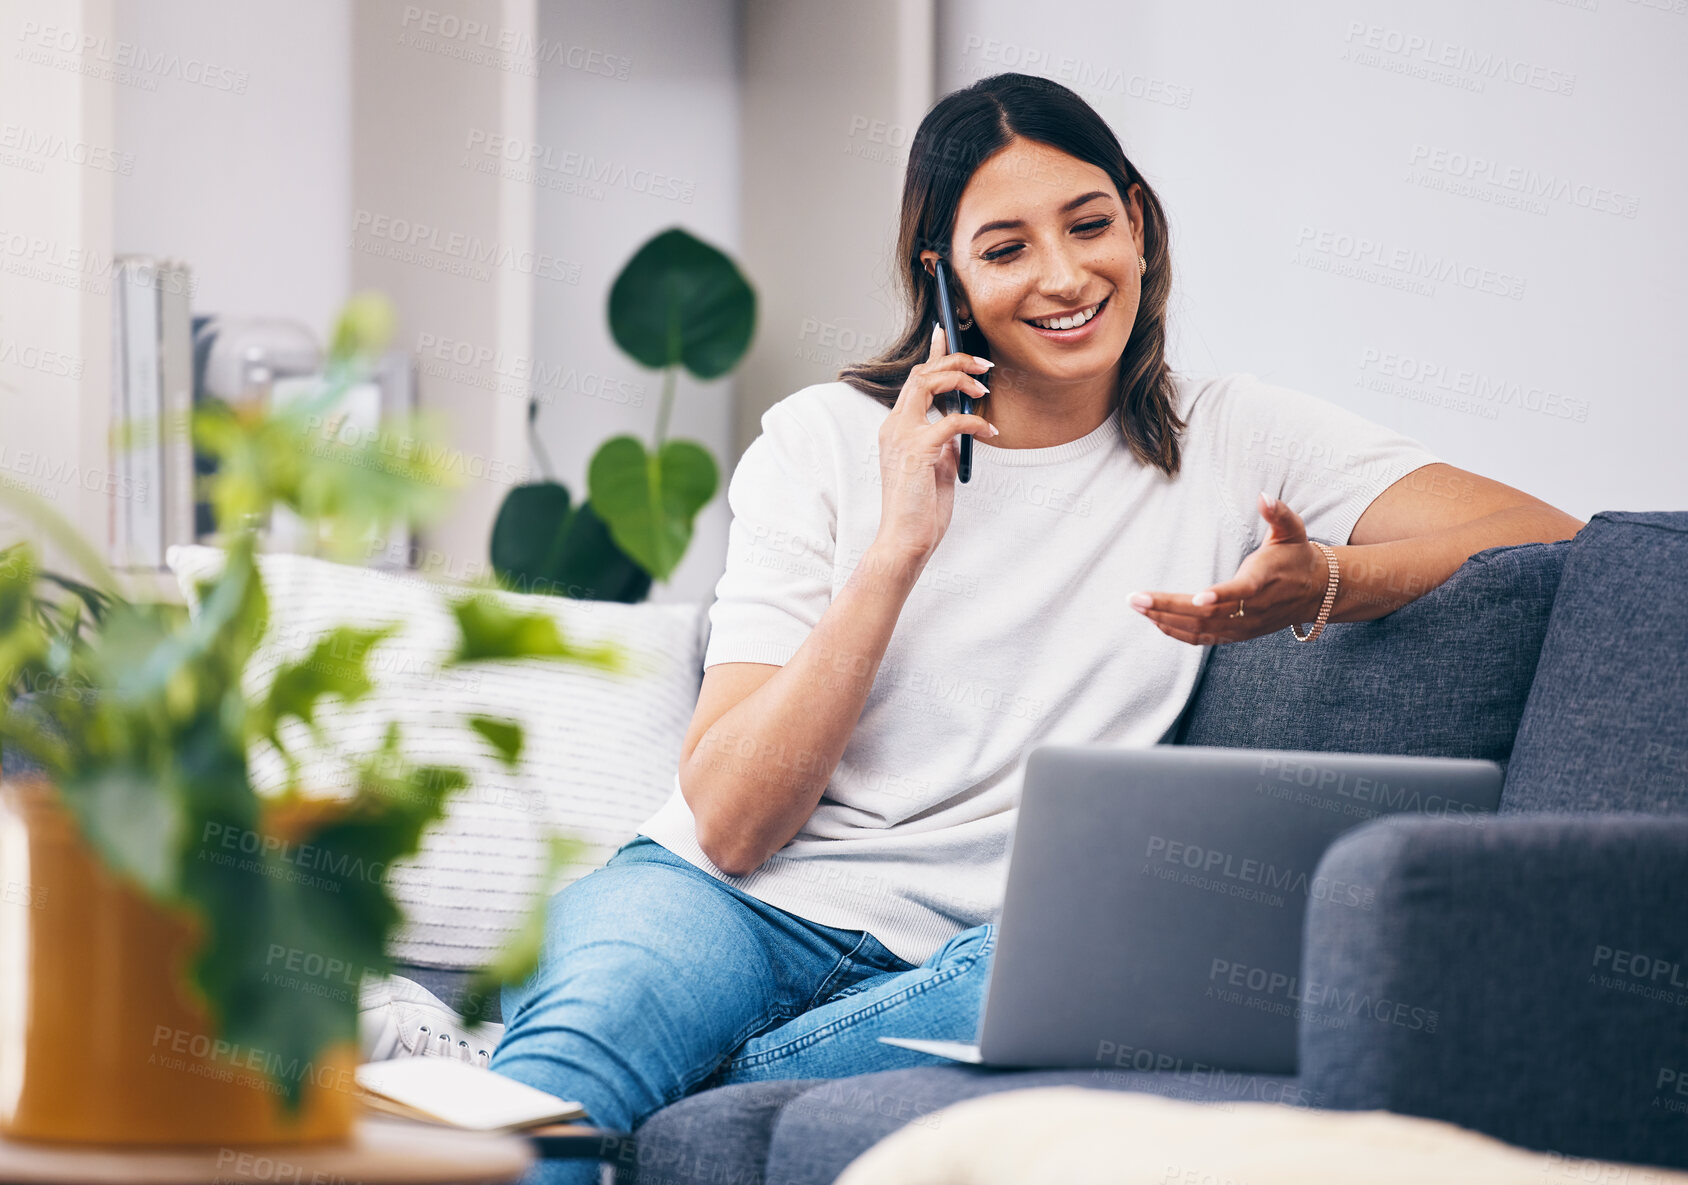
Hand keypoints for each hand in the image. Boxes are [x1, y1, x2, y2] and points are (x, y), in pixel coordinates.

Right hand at [872, 322, 995, 564]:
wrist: (906, 540)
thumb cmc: (921, 509)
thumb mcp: (936, 466)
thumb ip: (942, 441)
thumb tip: (960, 424)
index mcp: (896, 428)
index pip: (914, 379)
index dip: (932, 353)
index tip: (945, 332)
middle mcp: (894, 426)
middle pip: (922, 373)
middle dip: (955, 361)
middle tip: (984, 365)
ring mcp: (902, 435)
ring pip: (929, 383)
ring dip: (961, 379)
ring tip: (984, 389)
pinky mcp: (917, 449)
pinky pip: (951, 420)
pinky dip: (974, 421)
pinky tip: (989, 429)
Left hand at [1128, 492, 1326, 645]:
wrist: (1315, 592)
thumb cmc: (1296, 556)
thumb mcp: (1292, 530)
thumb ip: (1278, 513)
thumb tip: (1264, 496)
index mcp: (1264, 582)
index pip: (1242, 593)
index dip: (1221, 596)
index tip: (1198, 597)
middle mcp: (1252, 610)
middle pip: (1208, 615)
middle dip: (1168, 607)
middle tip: (1136, 599)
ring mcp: (1243, 627)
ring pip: (1200, 630)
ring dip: (1166, 619)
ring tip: (1138, 606)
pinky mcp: (1236, 635)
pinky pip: (1202, 638)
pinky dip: (1176, 631)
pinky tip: (1154, 620)